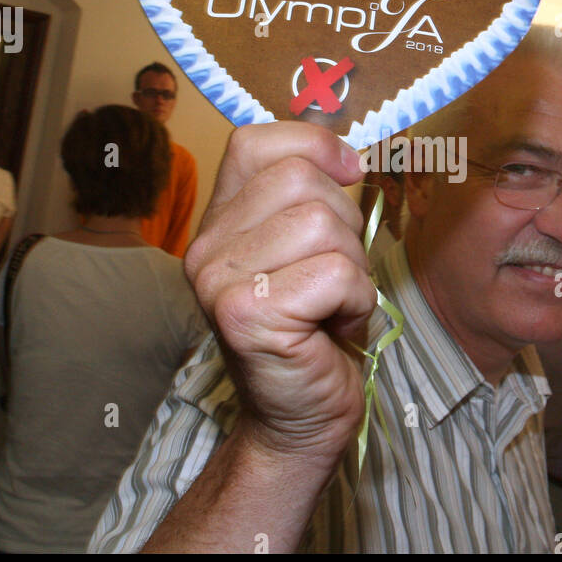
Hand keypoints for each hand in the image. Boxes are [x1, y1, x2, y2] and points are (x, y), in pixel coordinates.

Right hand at [186, 122, 372, 463]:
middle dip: (345, 225)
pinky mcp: (248, 315)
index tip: (350, 173)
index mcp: (217, 224)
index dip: (313, 145)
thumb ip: (311, 201)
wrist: (301, 419)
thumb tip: (348, 156)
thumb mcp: (309, 253)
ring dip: (353, 267)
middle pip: (301, 180)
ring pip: (323, 223)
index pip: (253, 142)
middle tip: (335, 276)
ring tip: (332, 304)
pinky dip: (356, 300)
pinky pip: (336, 273)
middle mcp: (206, 248)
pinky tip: (333, 327)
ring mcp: (220, 282)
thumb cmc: (314, 334)